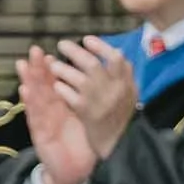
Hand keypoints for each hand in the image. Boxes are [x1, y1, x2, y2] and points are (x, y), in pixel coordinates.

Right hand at [16, 46, 97, 183]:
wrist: (74, 173)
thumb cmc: (80, 145)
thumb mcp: (85, 119)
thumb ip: (85, 101)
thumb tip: (94, 80)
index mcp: (64, 107)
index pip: (57, 84)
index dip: (53, 69)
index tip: (51, 53)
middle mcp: (52, 112)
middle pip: (44, 87)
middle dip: (38, 68)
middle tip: (34, 50)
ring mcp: (45, 123)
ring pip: (36, 98)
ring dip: (29, 80)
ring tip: (23, 64)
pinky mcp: (41, 135)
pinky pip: (36, 117)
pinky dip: (30, 103)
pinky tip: (24, 90)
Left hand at [46, 36, 137, 162]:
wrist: (117, 143)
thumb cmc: (122, 115)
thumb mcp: (130, 92)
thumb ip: (124, 73)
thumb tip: (117, 51)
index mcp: (125, 82)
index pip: (115, 58)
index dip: (100, 46)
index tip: (87, 39)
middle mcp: (113, 89)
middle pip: (92, 65)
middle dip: (75, 52)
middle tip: (62, 44)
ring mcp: (98, 101)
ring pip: (78, 79)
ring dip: (63, 69)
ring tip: (53, 65)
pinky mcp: (86, 113)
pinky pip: (70, 96)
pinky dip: (62, 88)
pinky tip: (56, 85)